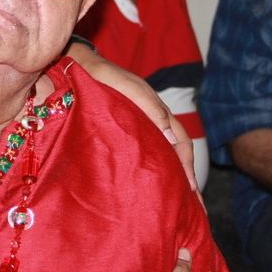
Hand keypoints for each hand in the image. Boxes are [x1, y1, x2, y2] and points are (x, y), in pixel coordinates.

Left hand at [66, 42, 197, 191]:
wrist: (80, 68)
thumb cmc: (102, 76)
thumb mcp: (127, 88)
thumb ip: (149, 108)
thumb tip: (170, 139)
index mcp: (158, 110)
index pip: (181, 142)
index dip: (187, 165)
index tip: (191, 189)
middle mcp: (154, 119)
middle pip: (178, 150)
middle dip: (187, 175)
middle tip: (191, 203)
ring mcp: (141, 125)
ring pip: (165, 153)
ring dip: (173, 175)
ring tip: (178, 200)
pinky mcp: (127, 129)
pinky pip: (148, 151)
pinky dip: (156, 168)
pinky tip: (152, 184)